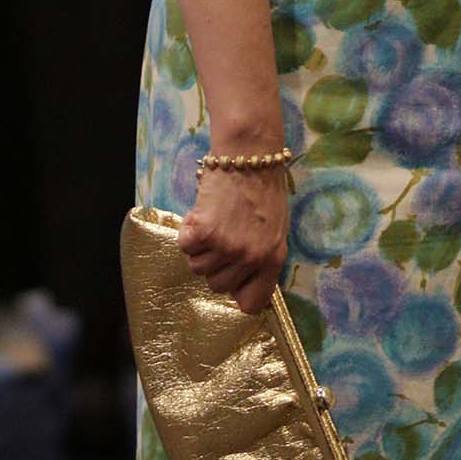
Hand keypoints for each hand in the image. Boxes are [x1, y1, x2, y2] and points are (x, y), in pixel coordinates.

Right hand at [179, 161, 290, 312]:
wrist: (249, 156)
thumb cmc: (264, 189)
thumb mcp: (276, 230)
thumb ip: (261, 259)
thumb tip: (242, 284)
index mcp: (273, 260)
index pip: (251, 304)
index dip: (237, 291)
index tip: (233, 276)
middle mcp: (251, 257)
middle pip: (217, 287)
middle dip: (215, 265)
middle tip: (222, 237)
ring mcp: (227, 246)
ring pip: (197, 268)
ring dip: (200, 248)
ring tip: (213, 222)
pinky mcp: (205, 231)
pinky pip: (185, 247)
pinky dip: (187, 232)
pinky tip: (201, 215)